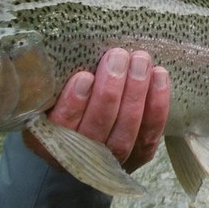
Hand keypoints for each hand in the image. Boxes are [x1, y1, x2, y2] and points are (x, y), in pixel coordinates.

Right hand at [25, 48, 170, 172]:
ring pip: (125, 132)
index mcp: (48, 141)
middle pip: (96, 130)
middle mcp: (78, 158)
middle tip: (117, 56)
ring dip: (135, 94)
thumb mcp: (52, 92)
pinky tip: (159, 75)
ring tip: (140, 61)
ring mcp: (110, 161)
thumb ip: (58, 80)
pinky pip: (149, 134)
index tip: (84, 77)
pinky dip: (157, 105)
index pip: (60, 127)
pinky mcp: (138, 156)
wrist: (87, 130)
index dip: (73, 104)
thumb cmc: (66, 99)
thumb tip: (72, 46)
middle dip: (110, 91)